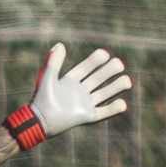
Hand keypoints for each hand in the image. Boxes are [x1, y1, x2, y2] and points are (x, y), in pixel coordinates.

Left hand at [5, 43, 130, 149]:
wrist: (38, 121)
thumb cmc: (41, 100)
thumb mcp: (47, 79)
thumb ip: (53, 62)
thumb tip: (60, 45)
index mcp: (70, 81)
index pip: (86, 67)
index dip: (95, 60)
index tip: (104, 54)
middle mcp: (79, 92)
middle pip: (99, 78)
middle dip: (110, 71)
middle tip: (119, 65)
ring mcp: (84, 104)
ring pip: (104, 93)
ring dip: (116, 87)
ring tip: (127, 81)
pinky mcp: (86, 116)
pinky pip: (103, 112)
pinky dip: (113, 109)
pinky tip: (123, 103)